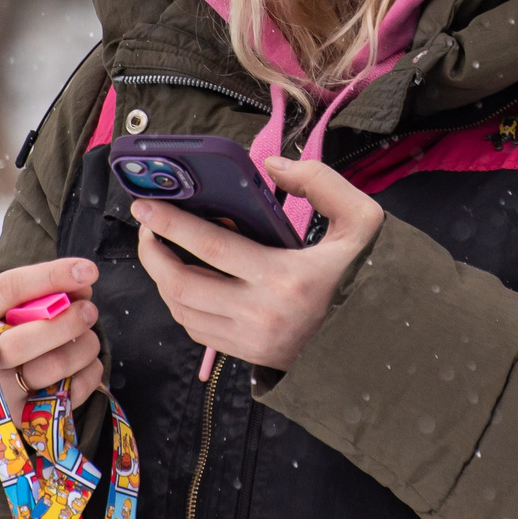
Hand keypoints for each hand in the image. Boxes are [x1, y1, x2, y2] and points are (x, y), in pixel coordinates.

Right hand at [0, 258, 105, 413]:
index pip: (7, 290)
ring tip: (89, 335)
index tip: (87, 271)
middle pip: (21, 343)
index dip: (50, 277)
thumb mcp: (18, 299)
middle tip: (90, 310)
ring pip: (50, 368)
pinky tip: (86, 360)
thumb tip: (82, 285)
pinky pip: (71, 393)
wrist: (2, 367)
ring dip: (84, 346)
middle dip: (67, 323)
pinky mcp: (25, 416)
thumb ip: (46, 288)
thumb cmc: (14, 323)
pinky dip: (90, 372)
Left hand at [133, 155, 385, 372]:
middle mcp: (262, 314)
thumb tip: (270, 165)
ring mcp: (251, 340)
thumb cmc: (359, 273)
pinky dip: (180, 301)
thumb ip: (321, 182)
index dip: (171, 223)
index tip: (144, 204)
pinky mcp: (246, 353)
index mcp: (286, 279)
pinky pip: (195, 328)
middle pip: (182, 283)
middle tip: (145, 225)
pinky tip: (183, 277)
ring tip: (159, 247)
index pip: (211, 247)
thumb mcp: (360, 219)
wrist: (373, 336)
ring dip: (161, 277)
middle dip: (152, 252)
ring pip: (182, 309)